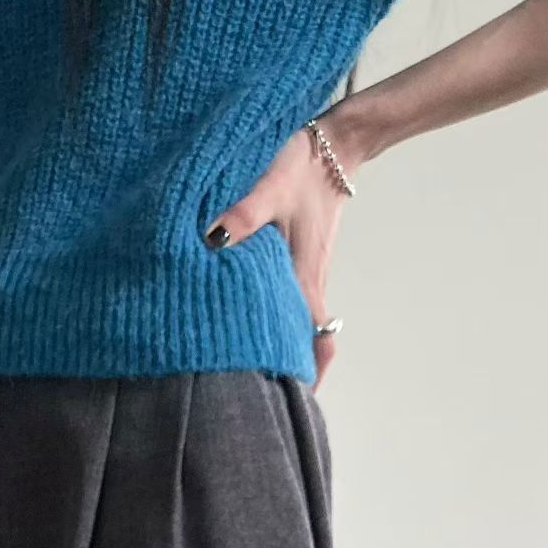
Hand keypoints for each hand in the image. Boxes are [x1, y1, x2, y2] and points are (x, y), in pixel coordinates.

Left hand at [201, 108, 366, 393]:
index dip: (307, 377)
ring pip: (299, 326)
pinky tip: (254, 328)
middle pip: (306, 344)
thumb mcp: (271, 186)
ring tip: (252, 375)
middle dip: (289, 374)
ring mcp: (306, 276)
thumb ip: (243, 215)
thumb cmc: (302, 164)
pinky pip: (291, 305)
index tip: (290, 405)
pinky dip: (280, 324)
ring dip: (284, 350)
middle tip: (260, 400)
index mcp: (305, 280)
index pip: (314, 343)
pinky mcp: (299, 263)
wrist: (335, 142)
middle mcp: (310, 285)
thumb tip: (212, 240)